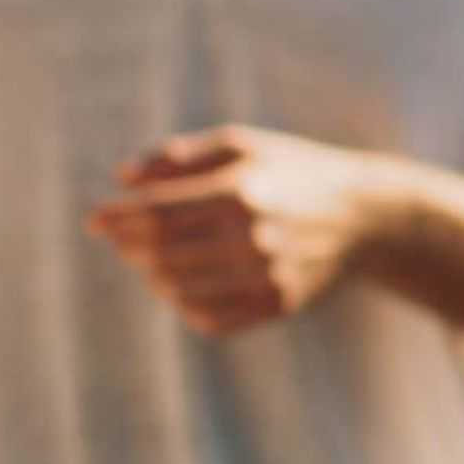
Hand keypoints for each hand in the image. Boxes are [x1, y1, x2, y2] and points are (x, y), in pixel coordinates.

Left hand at [88, 126, 382, 335]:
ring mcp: (270, 275)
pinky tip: (189, 287)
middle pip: (161, 256)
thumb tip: (123, 179)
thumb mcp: (243, 145)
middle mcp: (254, 237)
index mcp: (241, 192)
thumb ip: (179, 156)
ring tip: (159, 261)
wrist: (366, 216)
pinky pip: (211, 319)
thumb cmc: (294, 171)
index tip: (96, 220)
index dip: (117, 218)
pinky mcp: (281, 303)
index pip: (156, 214)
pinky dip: (188, 306)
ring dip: (157, 277)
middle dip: (131, 248)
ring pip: (180, 292)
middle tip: (125, 240)